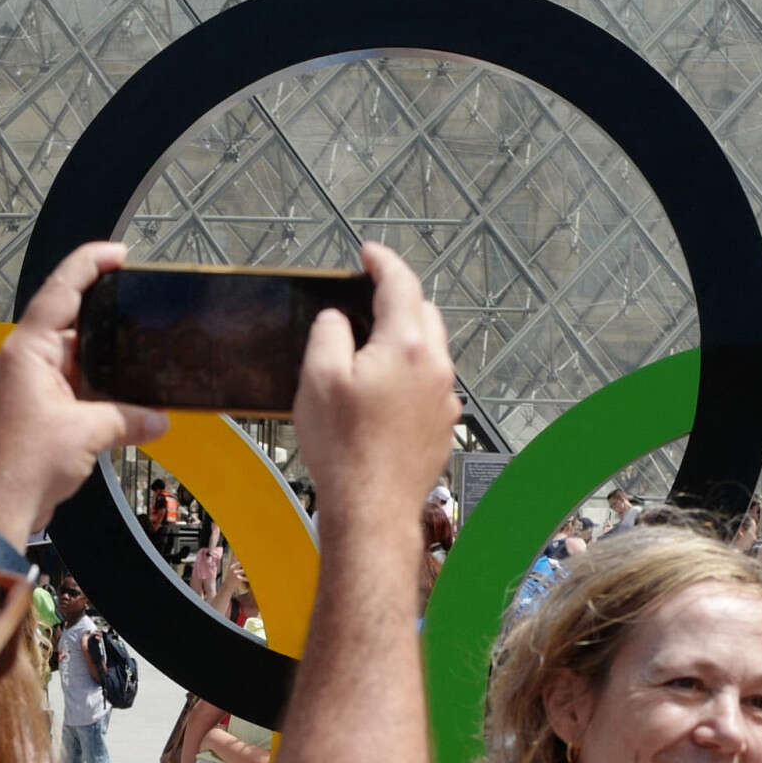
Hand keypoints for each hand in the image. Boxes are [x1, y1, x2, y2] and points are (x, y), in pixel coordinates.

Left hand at [0, 242, 169, 542]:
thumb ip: (128, 418)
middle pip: (67, 323)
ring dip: (101, 360)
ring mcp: (22, 387)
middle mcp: (20, 362)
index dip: (90, 264)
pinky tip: (120, 398)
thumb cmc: (23, 468)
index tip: (119, 254)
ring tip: (138, 356)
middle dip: (105, 319)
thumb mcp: (88, 433)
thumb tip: (158, 419)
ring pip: (69, 359)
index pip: (60, 290)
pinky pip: (65, 387)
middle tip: (139, 307)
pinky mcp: (28, 413)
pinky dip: (91, 388)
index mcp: (27, 352)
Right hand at [292, 245, 456, 528]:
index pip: (401, 284)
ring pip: (430, 349)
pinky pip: (428, 383)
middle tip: (366, 296)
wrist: (372, 509)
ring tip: (369, 347)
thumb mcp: (318, 377)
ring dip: (404, 337)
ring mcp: (443, 399)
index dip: (382, 261)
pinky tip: (380, 391)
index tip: (369, 253)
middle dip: (397, 297)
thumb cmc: (346, 450)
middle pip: (423, 313)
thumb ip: (330, 333)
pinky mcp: (441, 425)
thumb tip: (339, 320)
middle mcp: (436, 368)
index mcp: (409, 346)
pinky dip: (408, 372)